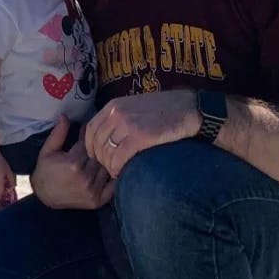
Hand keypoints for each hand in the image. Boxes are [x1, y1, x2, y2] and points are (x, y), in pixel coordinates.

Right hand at [30, 115, 114, 209]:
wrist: (44, 196)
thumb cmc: (45, 170)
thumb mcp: (48, 150)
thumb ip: (58, 133)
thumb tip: (65, 115)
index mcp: (73, 163)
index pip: (88, 143)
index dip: (89, 135)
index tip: (88, 129)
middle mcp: (84, 177)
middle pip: (100, 156)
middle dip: (99, 147)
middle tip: (101, 139)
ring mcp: (92, 190)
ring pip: (107, 168)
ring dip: (108, 160)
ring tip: (108, 151)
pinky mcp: (97, 200)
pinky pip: (112, 186)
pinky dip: (115, 177)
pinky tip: (114, 168)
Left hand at [84, 90, 200, 177]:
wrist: (188, 109)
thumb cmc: (164, 109)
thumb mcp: (135, 106)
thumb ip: (119, 116)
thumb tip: (106, 136)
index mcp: (114, 105)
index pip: (90, 128)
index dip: (90, 145)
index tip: (95, 156)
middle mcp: (117, 113)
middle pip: (97, 142)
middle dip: (100, 158)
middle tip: (107, 167)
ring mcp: (127, 125)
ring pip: (107, 152)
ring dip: (108, 165)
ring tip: (115, 171)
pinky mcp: (140, 137)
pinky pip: (119, 158)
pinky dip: (117, 168)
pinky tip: (121, 173)